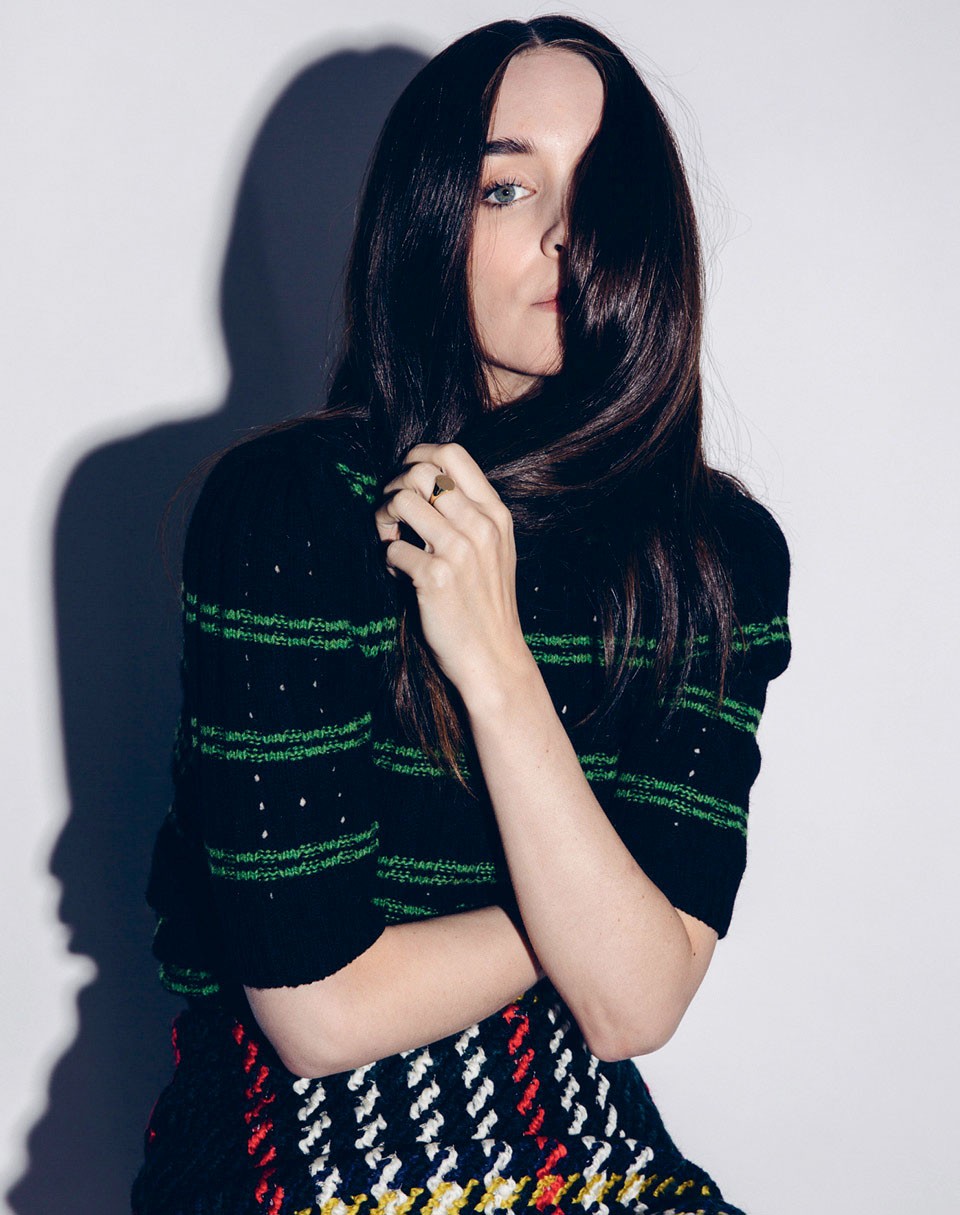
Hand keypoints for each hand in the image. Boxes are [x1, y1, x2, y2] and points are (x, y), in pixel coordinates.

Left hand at [374, 442, 534, 700]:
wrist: (495, 658)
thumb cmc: (488, 604)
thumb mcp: (496, 549)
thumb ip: (472, 515)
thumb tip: (427, 485)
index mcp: (495, 514)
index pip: (453, 455)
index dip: (419, 454)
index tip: (404, 472)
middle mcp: (480, 527)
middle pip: (421, 473)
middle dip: (394, 487)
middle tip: (391, 514)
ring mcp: (459, 552)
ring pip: (403, 502)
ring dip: (383, 517)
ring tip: (390, 538)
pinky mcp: (435, 579)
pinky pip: (392, 548)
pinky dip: (388, 558)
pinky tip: (400, 574)